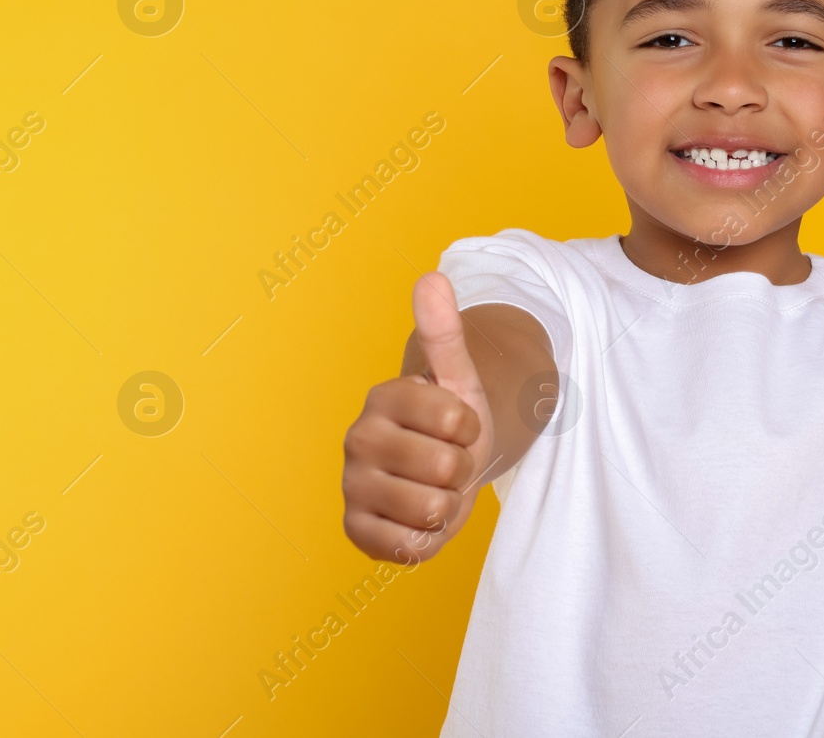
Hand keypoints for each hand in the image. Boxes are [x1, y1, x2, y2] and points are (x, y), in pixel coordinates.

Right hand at [342, 271, 493, 562]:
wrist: (440, 468)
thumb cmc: (451, 421)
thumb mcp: (458, 377)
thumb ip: (444, 331)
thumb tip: (432, 278)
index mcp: (383, 398)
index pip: (457, 421)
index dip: (471, 429)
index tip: (456, 425)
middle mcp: (357, 440)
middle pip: (447, 469)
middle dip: (461, 469)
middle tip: (446, 460)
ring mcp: (353, 486)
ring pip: (432, 509)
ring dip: (448, 504)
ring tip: (434, 486)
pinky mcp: (356, 530)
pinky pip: (410, 545)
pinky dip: (428, 537)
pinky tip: (417, 517)